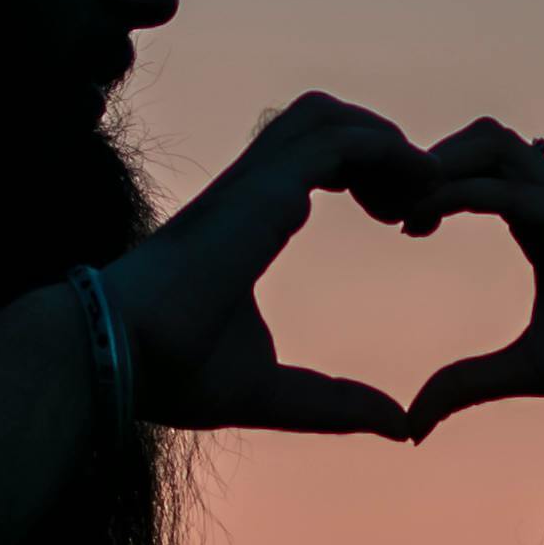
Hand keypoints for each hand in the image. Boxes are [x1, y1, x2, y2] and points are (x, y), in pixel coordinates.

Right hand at [97, 94, 435, 438]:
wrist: (120, 355)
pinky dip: (387, 153)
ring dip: (386, 143)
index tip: (403, 223)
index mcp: (249, 220)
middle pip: (323, 121)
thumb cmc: (174, 373)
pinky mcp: (263, 190)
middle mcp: (250, 191)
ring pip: (330, 117)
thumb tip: (398, 426)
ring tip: (423, 191)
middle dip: (382, 145)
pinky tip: (419, 188)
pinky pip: (339, 143)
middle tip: (418, 206)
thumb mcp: (277, 393)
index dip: (367, 174)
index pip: (312, 160)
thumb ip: (336, 403)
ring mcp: (254, 184)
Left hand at [392, 124, 543, 435]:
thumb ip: (468, 385)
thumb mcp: (525, 370)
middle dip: (429, 156)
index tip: (401, 223)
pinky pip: (508, 190)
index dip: (435, 179)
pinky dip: (457, 193)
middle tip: (391, 208)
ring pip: (493, 142)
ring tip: (407, 211)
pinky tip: (424, 222)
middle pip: (483, 135)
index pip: (483, 163)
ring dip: (440, 164)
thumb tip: (411, 425)